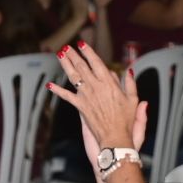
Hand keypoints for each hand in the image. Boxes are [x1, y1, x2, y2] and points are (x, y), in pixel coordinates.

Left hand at [47, 42, 146, 174]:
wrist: (115, 138)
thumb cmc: (126, 121)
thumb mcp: (133, 100)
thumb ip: (130, 84)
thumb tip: (128, 71)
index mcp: (108, 83)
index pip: (96, 62)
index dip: (88, 52)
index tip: (82, 44)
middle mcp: (95, 87)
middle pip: (81, 66)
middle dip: (73, 55)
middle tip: (66, 46)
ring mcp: (86, 96)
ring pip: (73, 76)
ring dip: (65, 64)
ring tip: (60, 54)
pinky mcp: (80, 106)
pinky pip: (66, 96)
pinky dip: (58, 90)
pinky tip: (50, 85)